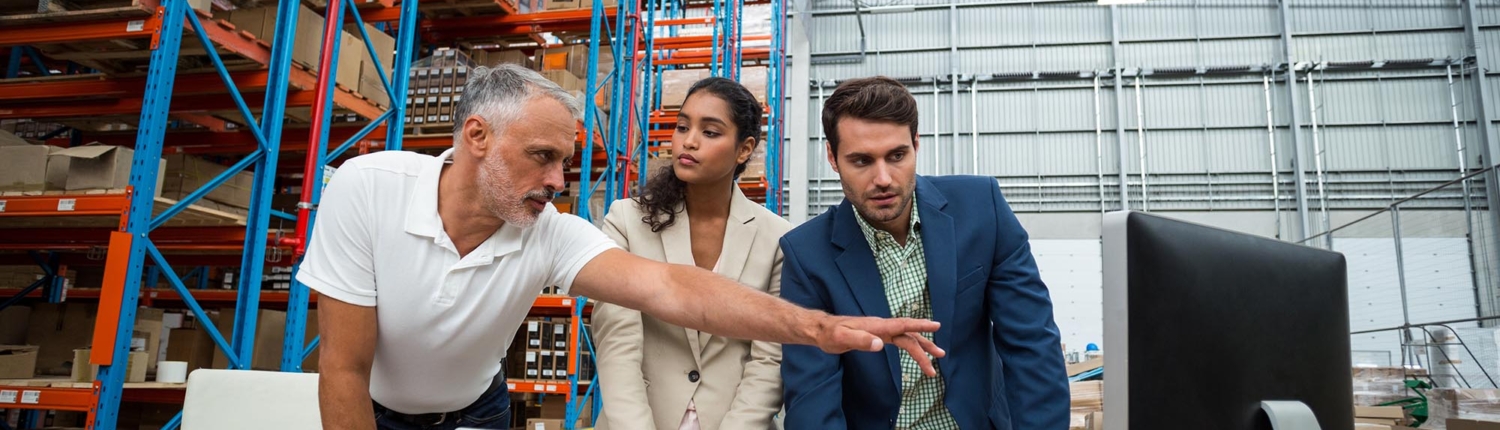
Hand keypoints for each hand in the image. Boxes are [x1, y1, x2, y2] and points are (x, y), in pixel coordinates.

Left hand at [815, 316, 945, 375]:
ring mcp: (881, 331)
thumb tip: (879, 344)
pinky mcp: (878, 336)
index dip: (920, 325)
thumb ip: (860, 340)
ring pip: (907, 338)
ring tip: (936, 359)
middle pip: (909, 335)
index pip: (902, 325)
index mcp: (877, 326)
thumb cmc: (830, 334)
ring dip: (922, 348)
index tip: (936, 326)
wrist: (822, 331)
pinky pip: (900, 340)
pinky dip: (911, 346)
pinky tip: (918, 351)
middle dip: (925, 346)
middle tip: (940, 357)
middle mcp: (882, 327)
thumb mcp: (841, 338)